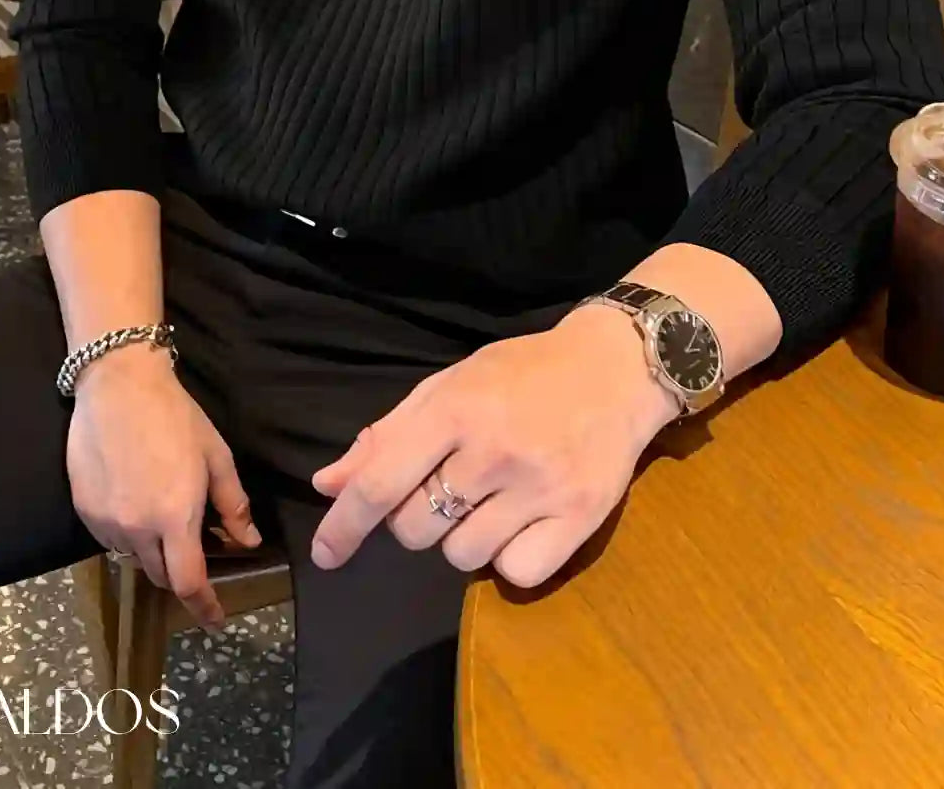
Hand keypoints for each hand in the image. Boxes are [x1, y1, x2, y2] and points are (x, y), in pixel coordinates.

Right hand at [66, 345, 260, 628]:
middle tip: (196, 552)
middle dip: (180, 574)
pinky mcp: (83, 511)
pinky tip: (137, 504)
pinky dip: (128, 535)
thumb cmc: (175, 417)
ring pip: (133, 558)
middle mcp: (136, 529)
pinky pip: (110, 540)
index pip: (188, 582)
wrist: (118, 385)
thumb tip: (248, 542)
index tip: (216, 621)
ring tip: (164, 518)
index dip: (204, 607)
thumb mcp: (215, 457)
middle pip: (160, 574)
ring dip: (153, 551)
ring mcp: (105, 522)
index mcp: (174, 517)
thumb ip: (232, 505)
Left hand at [310, 305, 678, 588]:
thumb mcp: (449, 386)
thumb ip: (388, 436)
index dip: (345, 525)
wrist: (616, 368)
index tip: (326, 554)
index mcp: (454, 410)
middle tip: (451, 485)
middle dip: (417, 517)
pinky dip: (511, 558)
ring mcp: (539, 487)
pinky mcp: (580, 517)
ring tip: (495, 497)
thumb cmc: (523, 374)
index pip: (382, 483)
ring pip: (462, 556)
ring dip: (465, 537)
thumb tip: (329, 485)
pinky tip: (525, 522)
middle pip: (416, 529)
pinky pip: (516, 574)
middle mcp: (494, 450)